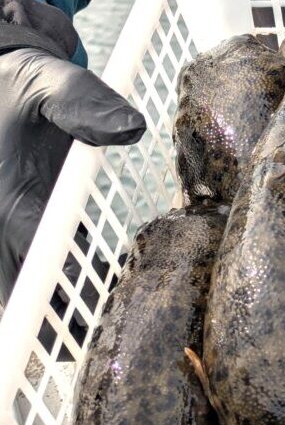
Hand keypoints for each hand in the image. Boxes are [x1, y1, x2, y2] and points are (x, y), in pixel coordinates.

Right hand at [0, 47, 145, 304]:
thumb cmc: (22, 83)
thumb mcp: (52, 82)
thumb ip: (86, 104)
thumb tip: (133, 128)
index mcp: (3, 198)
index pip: (29, 258)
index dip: (57, 293)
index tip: (90, 316)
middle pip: (15, 294)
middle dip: (52, 324)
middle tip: (107, 342)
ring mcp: (4, 229)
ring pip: (18, 289)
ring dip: (56, 312)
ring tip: (111, 329)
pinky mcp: (16, 228)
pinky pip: (32, 271)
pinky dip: (61, 288)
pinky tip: (105, 289)